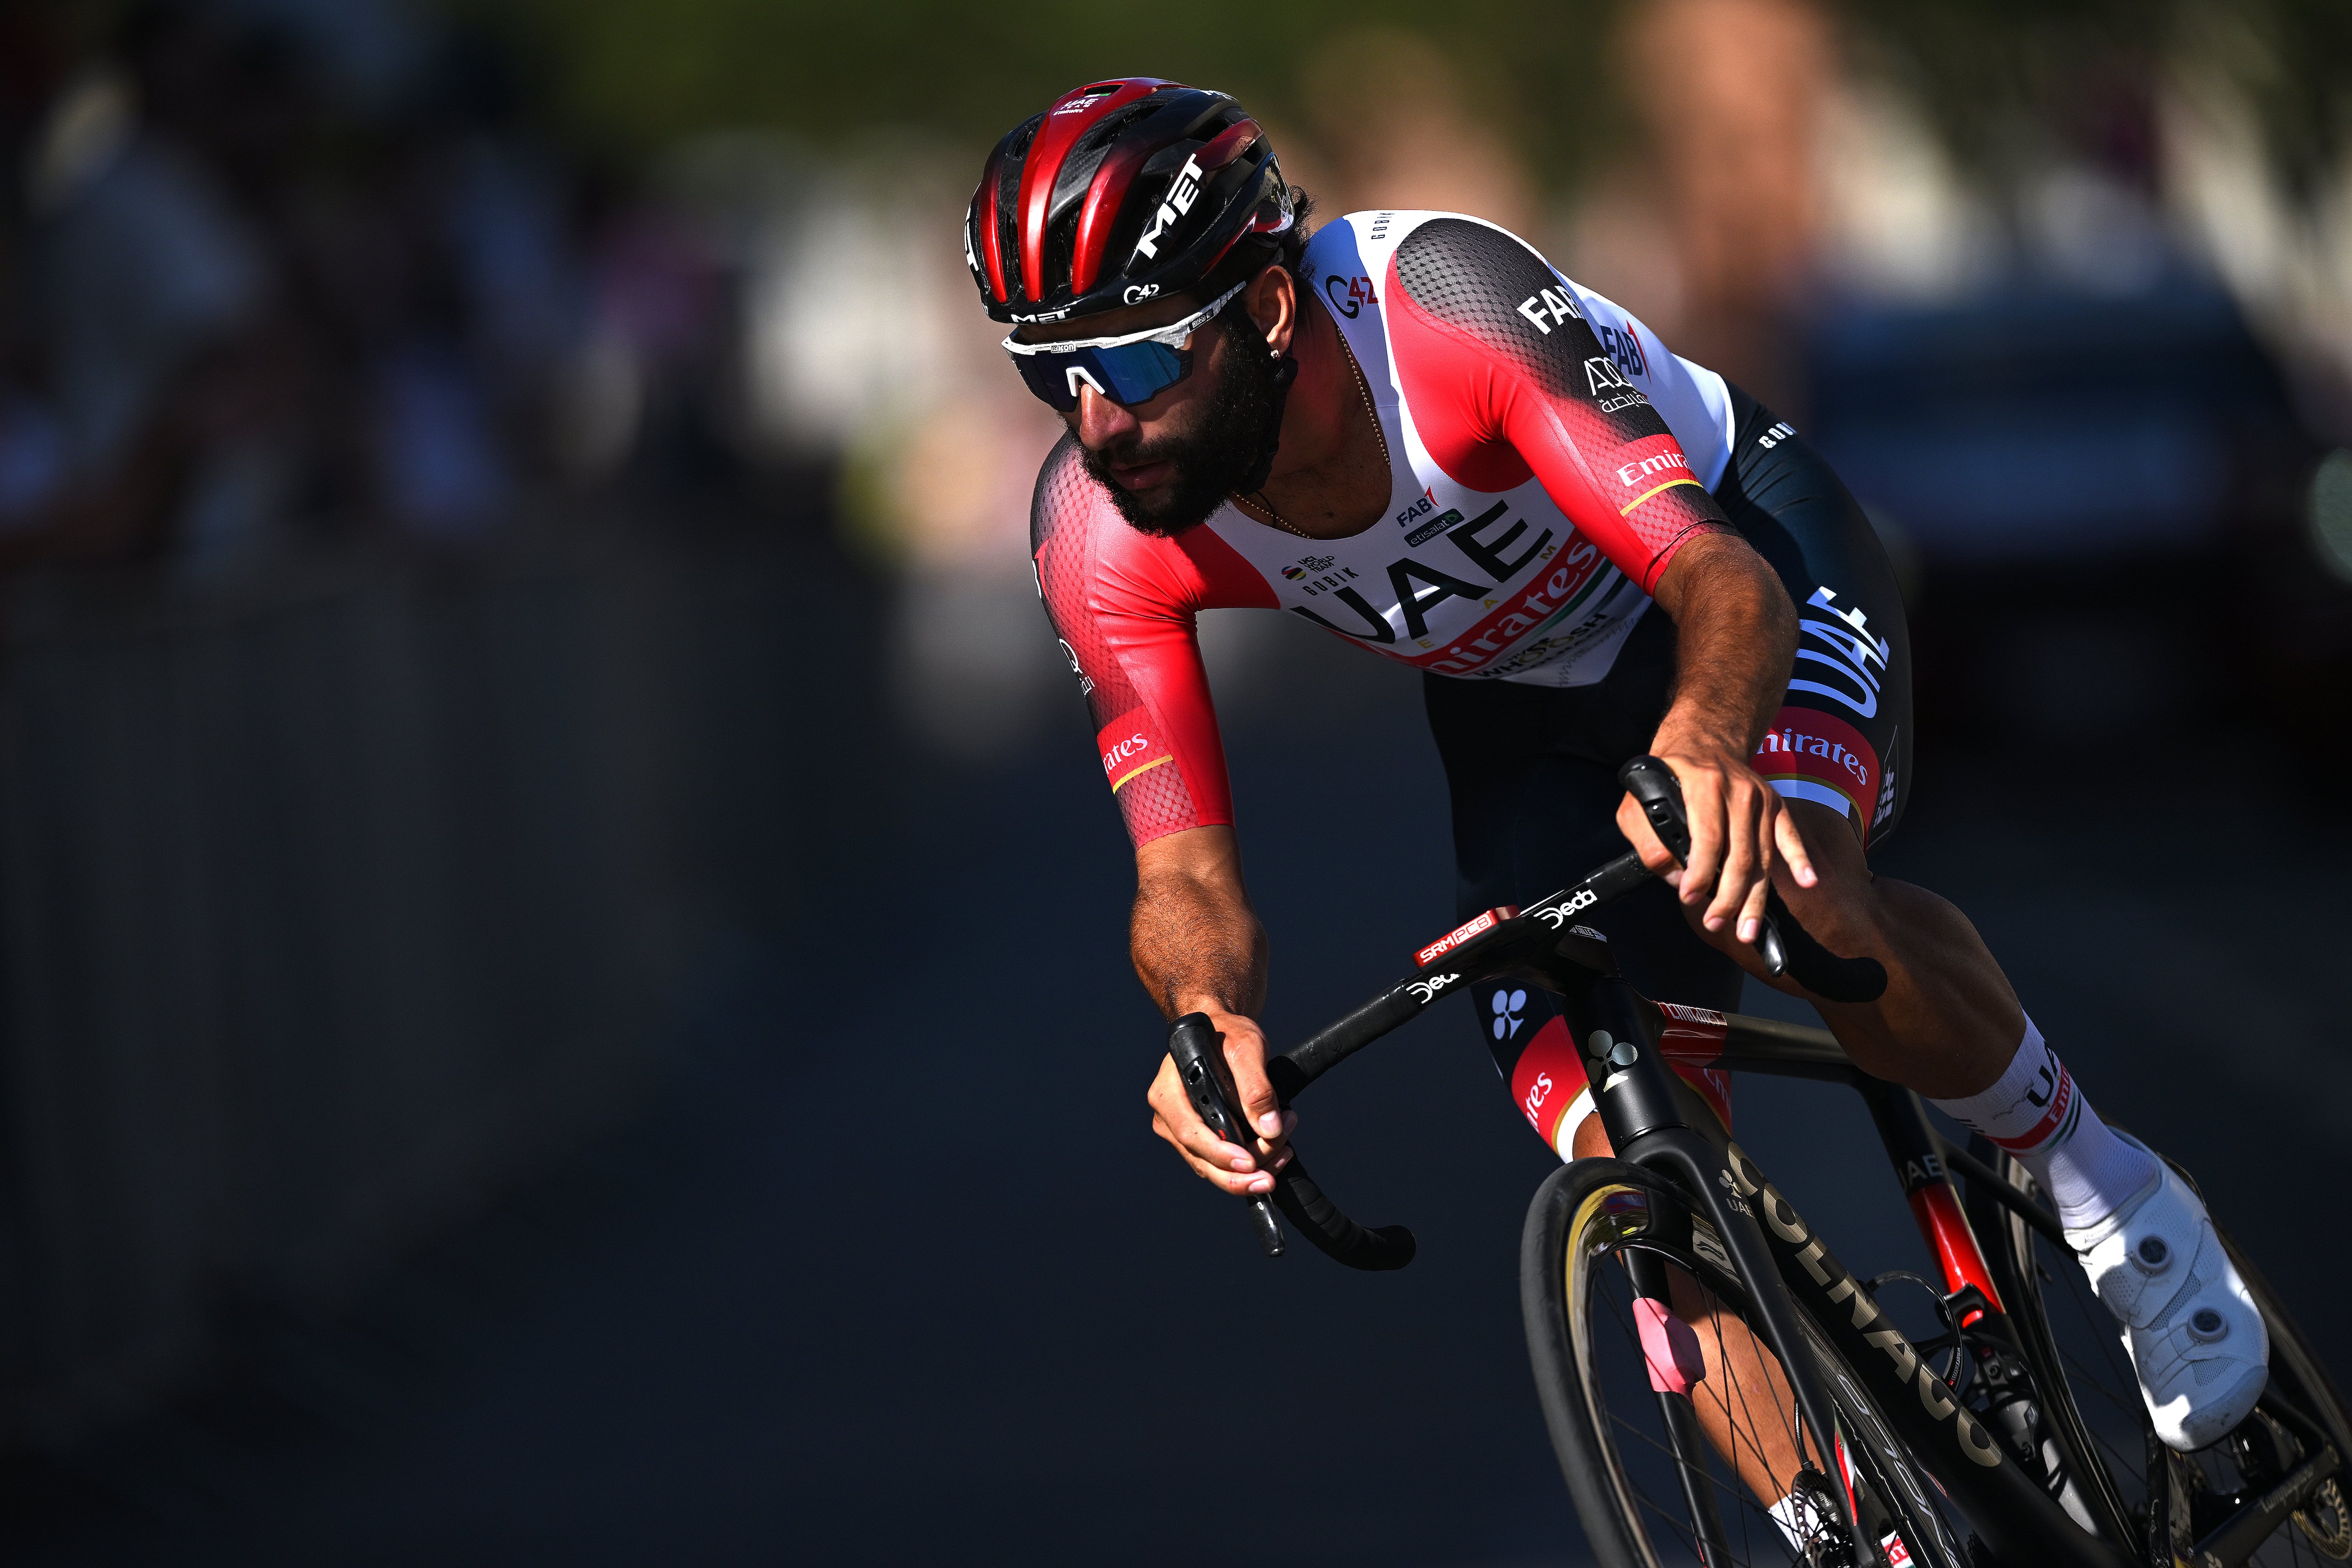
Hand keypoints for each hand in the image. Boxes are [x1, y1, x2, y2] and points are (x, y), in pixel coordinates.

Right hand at [1146, 1008, 1294, 1194]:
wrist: (1222, 1032)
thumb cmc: (1227, 1035)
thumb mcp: (1246, 1048)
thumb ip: (1256, 1086)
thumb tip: (1269, 1128)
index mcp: (1168, 1093)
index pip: (1190, 1133)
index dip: (1219, 1154)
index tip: (1249, 1163)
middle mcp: (1169, 1117)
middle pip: (1201, 1159)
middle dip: (1238, 1175)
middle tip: (1269, 1179)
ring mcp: (1182, 1131)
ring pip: (1213, 1167)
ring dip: (1251, 1168)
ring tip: (1284, 1149)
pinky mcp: (1200, 1139)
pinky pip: (1222, 1162)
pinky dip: (1251, 1163)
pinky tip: (1275, 1151)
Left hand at [1615, 743, 1817, 945]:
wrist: (1704, 740)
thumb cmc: (1668, 775)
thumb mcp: (1638, 801)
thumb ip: (1646, 840)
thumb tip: (1673, 877)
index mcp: (1704, 785)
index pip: (1708, 838)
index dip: (1700, 873)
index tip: (1690, 898)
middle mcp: (1738, 791)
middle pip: (1740, 855)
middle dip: (1729, 897)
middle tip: (1717, 923)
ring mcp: (1762, 799)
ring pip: (1763, 857)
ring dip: (1755, 898)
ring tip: (1746, 929)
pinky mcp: (1776, 805)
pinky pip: (1790, 836)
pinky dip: (1800, 860)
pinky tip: (1808, 881)